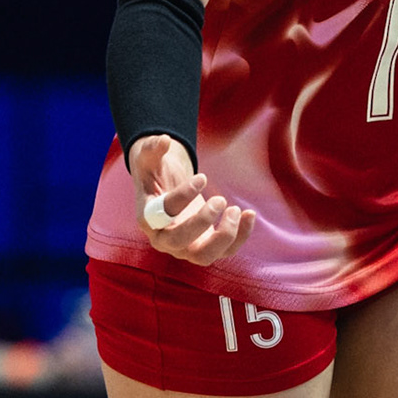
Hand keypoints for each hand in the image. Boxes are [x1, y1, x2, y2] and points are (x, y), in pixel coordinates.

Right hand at [128, 134, 255, 265]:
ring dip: (224, 237)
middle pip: (179, 242)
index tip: (202, 177)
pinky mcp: (205, 247)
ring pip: (203, 257)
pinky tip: (249, 214)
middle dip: (202, 222)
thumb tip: (164, 140)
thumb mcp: (149, 158)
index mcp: (148, 218)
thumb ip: (152, 148)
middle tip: (220, 200)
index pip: (162, 215)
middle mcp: (163, 239)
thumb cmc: (156, 173)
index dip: (183, 197)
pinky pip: (224, 251)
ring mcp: (185, 248)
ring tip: (236, 209)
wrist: (166, 189)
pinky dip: (240, 236)